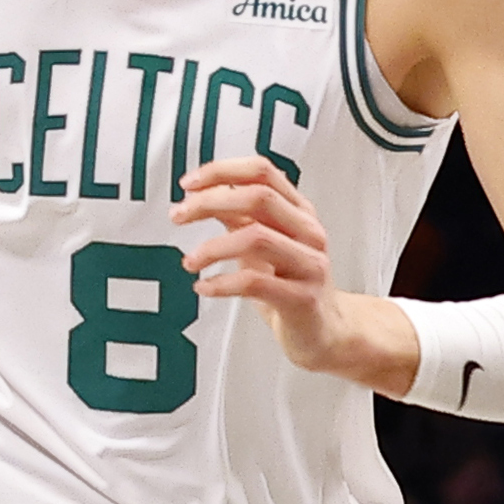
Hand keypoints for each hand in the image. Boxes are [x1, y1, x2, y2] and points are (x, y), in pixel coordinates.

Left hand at [168, 158, 407, 382]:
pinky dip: (221, 283)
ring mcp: (309, 264)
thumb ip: (238, 218)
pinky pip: (255, 283)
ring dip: (212, 247)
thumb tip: (201, 196)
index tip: (189, 183)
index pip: (262, 172)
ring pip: (256, 237)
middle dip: (210, 202)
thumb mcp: (262, 245)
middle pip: (258, 197)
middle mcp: (308, 232)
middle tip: (179, 215)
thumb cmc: (291, 287)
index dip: (222, 171)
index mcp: (299, 212)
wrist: (324, 332)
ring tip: (190, 261)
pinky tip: (204, 287)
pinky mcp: (302, 298)